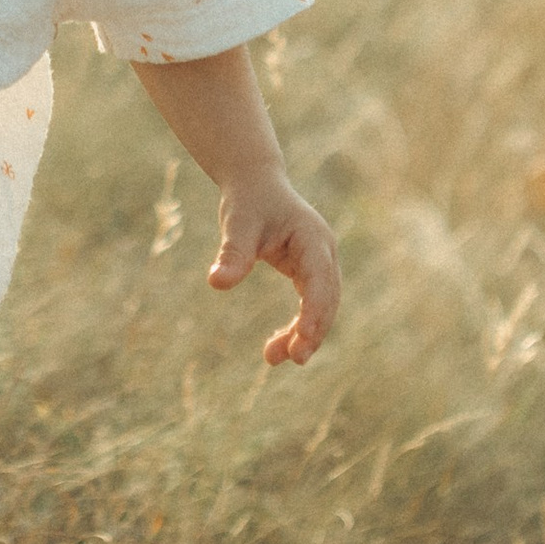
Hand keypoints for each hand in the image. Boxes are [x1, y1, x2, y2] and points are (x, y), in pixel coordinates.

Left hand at [208, 167, 340, 369]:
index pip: (320, 279)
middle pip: (327, 298)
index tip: (303, 338)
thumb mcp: (237, 223)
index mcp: (313, 237)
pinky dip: (297, 326)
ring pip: (321, 306)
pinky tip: (278, 346)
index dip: (314, 310)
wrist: (255, 184)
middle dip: (313, 330)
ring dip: (304, 334)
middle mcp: (323, 252)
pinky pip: (310, 305)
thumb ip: (233, 253)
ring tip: (274, 358)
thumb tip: (216, 283)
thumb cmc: (248, 201)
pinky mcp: (309, 272)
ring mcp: (320, 263)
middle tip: (293, 359)